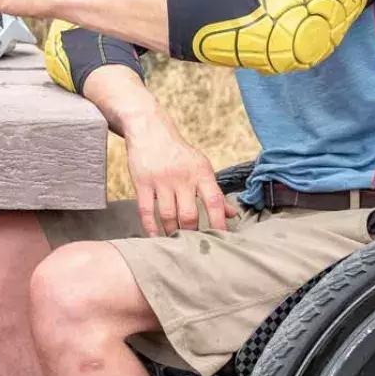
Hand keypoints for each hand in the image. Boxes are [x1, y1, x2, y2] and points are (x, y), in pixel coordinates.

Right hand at [125, 116, 229, 234]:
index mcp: (201, 172)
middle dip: (192, 233)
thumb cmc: (178, 152)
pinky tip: (155, 236)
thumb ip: (215, 192)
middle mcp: (182, 176)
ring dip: (172, 232)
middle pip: (189, 214)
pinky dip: (150, 227)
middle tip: (194, 245)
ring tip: (175, 241)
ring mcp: (161, 180)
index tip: (222, 239)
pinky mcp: (142, 182)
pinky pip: (146, 210)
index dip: (219, 222)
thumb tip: (233, 214)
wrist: (149, 129)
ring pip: (168, 215)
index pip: (214, 201)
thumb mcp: (201, 166)